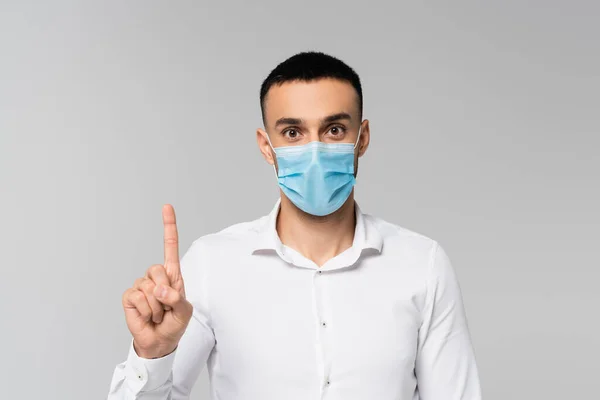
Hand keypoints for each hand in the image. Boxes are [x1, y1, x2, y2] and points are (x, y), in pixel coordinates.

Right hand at [122, 204, 192, 358]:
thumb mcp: (184, 311)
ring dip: (157, 306)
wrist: (160, 341)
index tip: (167, 207)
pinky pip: (138, 297)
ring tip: (158, 314)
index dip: (169, 227)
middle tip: (167, 307)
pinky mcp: (129, 296)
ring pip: (148, 287)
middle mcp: (155, 277)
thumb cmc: (174, 324)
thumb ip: (176, 298)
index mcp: (172, 275)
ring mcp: (141, 285)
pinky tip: (147, 316)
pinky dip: (146, 310)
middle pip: (158, 270)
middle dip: (165, 292)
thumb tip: (160, 289)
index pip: (170, 247)